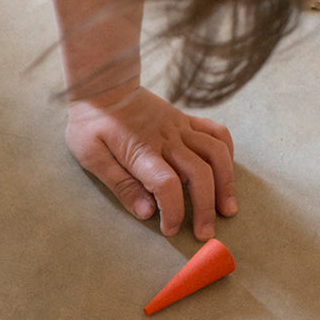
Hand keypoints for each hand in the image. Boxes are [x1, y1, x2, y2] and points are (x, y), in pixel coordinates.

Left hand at [65, 85, 236, 240]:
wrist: (103, 85)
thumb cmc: (91, 124)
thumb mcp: (93, 157)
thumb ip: (120, 185)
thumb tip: (145, 213)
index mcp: (141, 151)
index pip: (167, 185)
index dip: (173, 211)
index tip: (169, 230)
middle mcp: (167, 138)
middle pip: (199, 173)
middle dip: (205, 207)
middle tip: (204, 234)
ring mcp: (180, 127)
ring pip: (216, 153)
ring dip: (225, 183)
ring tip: (227, 209)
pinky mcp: (186, 120)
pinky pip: (217, 133)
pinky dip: (227, 154)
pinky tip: (226, 174)